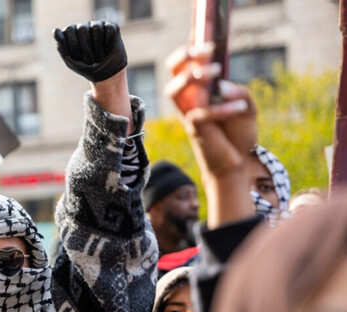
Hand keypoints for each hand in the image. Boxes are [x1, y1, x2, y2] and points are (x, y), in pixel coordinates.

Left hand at [54, 21, 126, 82]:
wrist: (104, 76)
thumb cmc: (85, 68)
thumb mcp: (70, 60)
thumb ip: (62, 46)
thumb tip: (55, 30)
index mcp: (72, 33)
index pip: (70, 30)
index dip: (74, 46)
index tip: (78, 58)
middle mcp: (84, 27)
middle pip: (82, 29)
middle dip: (86, 49)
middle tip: (90, 60)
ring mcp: (98, 26)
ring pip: (96, 28)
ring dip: (98, 48)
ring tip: (100, 57)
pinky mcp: (112, 28)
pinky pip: (109, 30)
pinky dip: (108, 43)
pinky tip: (108, 49)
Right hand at [165, 44, 256, 226]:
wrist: (237, 161)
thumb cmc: (237, 132)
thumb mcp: (248, 105)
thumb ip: (240, 90)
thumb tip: (222, 87)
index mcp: (200, 88)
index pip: (186, 62)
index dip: (190, 48)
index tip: (207, 41)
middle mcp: (190, 97)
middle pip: (172, 70)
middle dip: (184, 57)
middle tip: (206, 52)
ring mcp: (189, 112)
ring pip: (174, 90)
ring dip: (192, 77)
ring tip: (216, 73)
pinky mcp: (194, 129)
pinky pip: (201, 113)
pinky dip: (222, 108)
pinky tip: (240, 106)